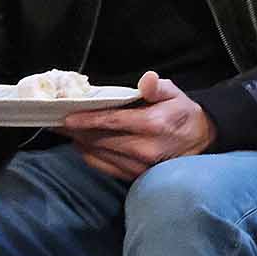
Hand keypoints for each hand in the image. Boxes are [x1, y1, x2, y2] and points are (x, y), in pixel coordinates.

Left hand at [59, 71, 217, 181]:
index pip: (110, 122)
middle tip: (56, 120)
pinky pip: (103, 165)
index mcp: (153, 125)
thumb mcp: (174, 93)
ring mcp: (139, 165)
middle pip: (98, 138)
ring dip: (79, 141)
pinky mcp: (135, 176)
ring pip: (97, 153)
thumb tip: (147, 79)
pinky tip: (82, 143)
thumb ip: (157, 87)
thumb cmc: (182, 113)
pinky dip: (88, 154)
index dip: (86, 119)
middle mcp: (144, 148)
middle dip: (75, 129)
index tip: (66, 116)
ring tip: (66, 130)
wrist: (200, 140)